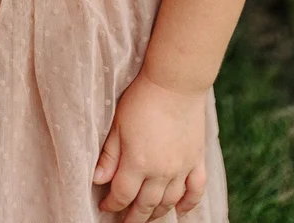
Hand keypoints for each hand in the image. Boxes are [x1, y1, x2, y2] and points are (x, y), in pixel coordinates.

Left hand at [94, 71, 207, 220]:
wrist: (175, 83)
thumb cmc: (141, 99)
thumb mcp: (117, 125)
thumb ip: (109, 155)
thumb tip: (97, 180)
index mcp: (137, 163)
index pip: (123, 195)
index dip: (112, 205)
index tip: (105, 207)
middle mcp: (161, 172)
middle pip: (145, 205)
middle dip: (134, 217)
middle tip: (125, 222)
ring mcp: (181, 168)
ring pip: (169, 202)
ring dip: (157, 213)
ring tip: (146, 217)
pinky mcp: (197, 161)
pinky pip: (195, 191)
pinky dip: (188, 205)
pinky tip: (180, 211)